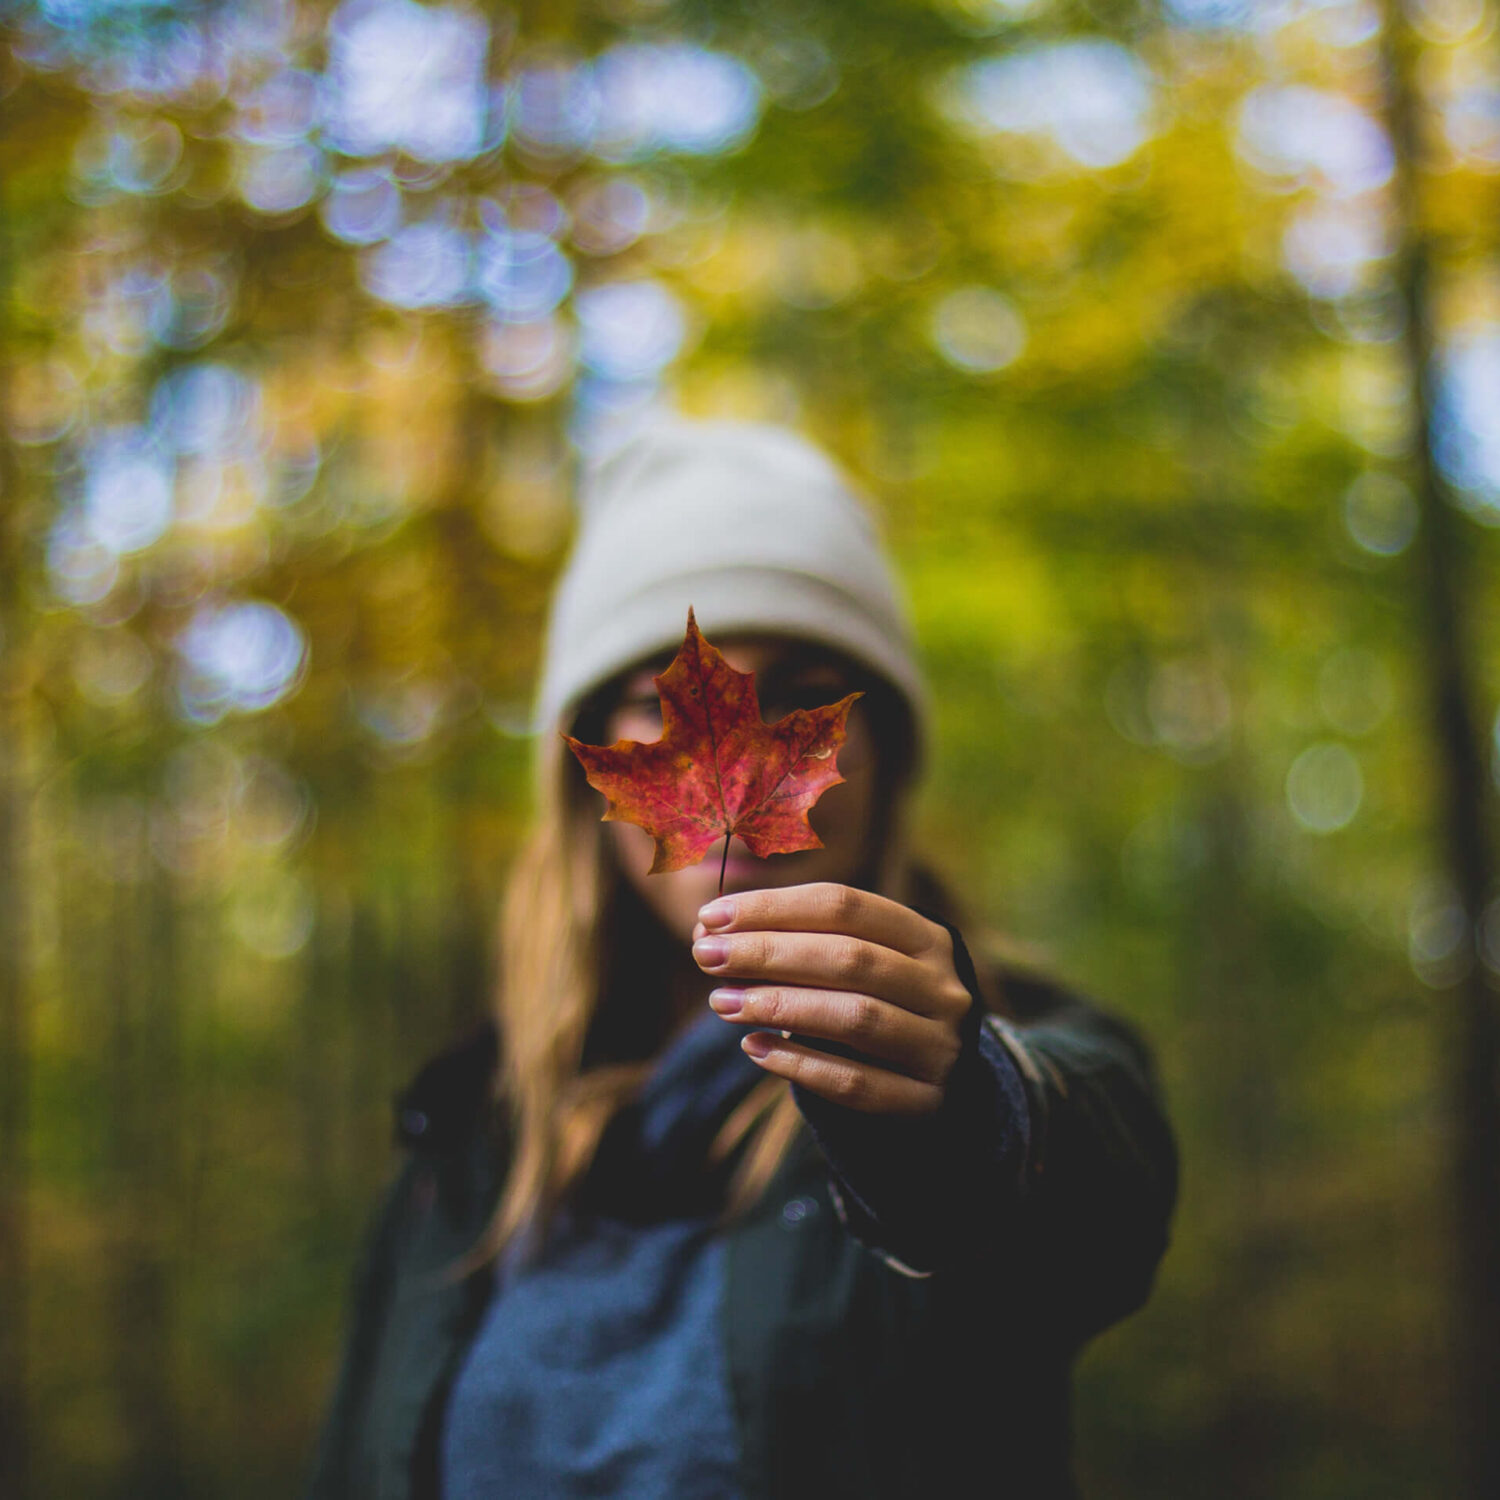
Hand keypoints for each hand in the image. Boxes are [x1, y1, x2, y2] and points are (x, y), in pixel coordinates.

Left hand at [691, 882, 972, 1114]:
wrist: (936, 1083)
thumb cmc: (876, 1005)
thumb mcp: (853, 964)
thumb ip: (794, 942)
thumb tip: (708, 929)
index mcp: (927, 937)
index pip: (844, 904)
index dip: (774, 906)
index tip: (711, 916)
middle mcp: (944, 988)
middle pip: (849, 958)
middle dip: (768, 953)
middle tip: (705, 955)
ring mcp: (941, 1046)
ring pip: (854, 1018)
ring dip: (779, 1005)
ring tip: (720, 1002)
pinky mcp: (926, 1101)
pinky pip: (855, 1083)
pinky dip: (799, 1064)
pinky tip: (753, 1047)